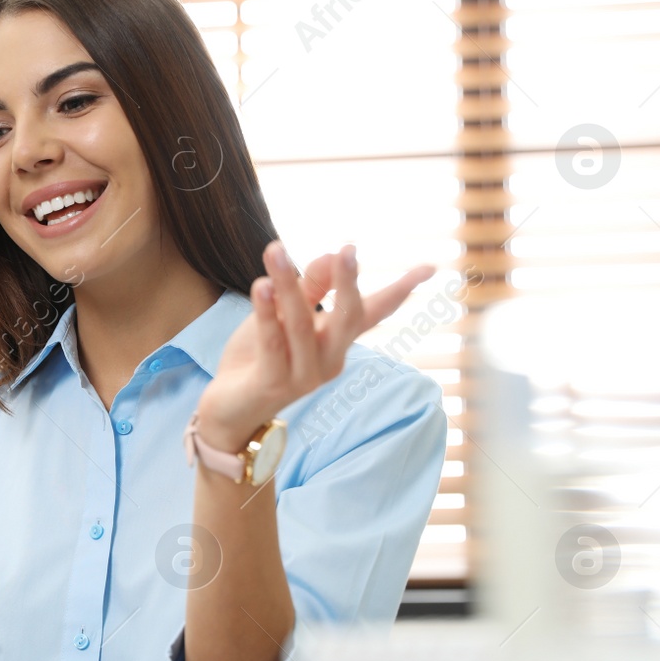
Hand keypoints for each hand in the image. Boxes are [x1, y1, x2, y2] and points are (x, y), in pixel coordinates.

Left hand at [193, 241, 434, 451]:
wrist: (229, 410)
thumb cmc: (259, 358)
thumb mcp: (285, 316)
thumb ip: (308, 287)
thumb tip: (334, 254)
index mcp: (336, 342)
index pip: (373, 312)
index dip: (400, 291)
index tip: (430, 267)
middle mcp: (328, 360)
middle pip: (347, 319)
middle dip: (347, 284)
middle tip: (348, 250)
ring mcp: (303, 376)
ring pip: (302, 325)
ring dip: (288, 285)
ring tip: (276, 251)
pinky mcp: (273, 384)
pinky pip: (273, 344)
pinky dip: (266, 313)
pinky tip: (262, 285)